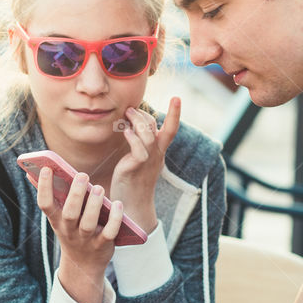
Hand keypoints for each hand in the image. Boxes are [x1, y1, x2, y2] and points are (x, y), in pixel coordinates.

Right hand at [36, 166, 124, 302]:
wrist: (83, 264)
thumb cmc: (72, 230)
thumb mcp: (60, 218)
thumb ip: (54, 196)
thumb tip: (39, 170)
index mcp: (56, 220)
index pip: (45, 204)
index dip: (44, 187)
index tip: (47, 169)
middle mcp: (69, 231)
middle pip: (69, 214)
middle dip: (75, 194)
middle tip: (82, 175)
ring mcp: (86, 239)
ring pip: (88, 223)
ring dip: (93, 205)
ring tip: (98, 188)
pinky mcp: (102, 244)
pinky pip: (109, 232)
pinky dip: (115, 219)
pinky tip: (118, 204)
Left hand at [110, 97, 180, 231]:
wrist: (133, 205)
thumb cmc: (133, 179)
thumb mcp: (139, 157)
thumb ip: (139, 141)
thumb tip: (131, 122)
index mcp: (159, 150)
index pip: (171, 129)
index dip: (175, 113)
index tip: (177, 97)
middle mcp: (156, 154)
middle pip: (157, 128)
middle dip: (144, 114)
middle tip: (130, 108)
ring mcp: (147, 160)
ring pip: (148, 135)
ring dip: (137, 121)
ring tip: (126, 114)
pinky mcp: (136, 167)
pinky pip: (139, 149)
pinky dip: (132, 137)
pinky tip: (125, 132)